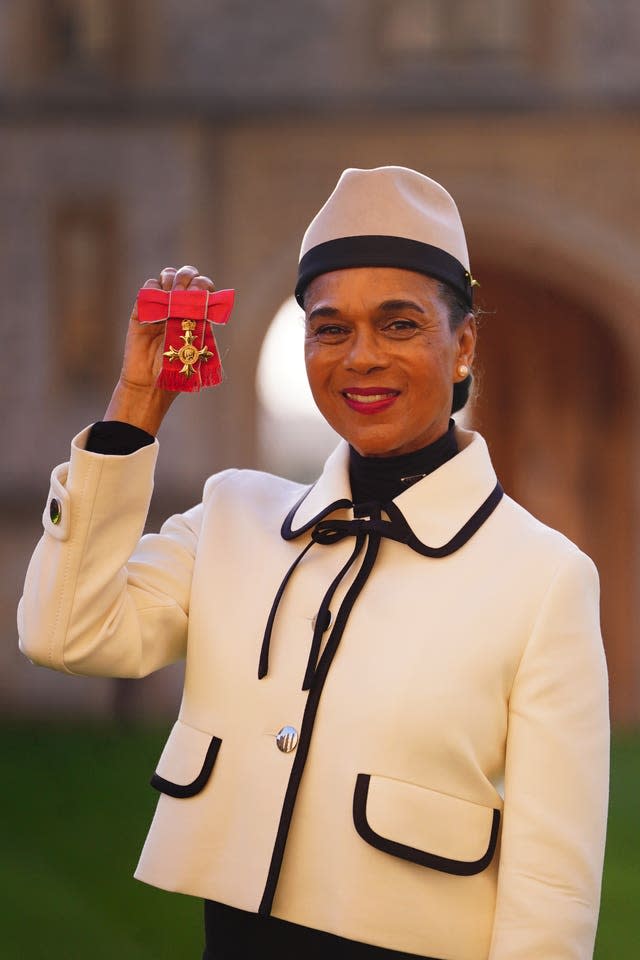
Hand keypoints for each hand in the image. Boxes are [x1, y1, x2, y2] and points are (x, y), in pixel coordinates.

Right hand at [104, 265, 215, 434]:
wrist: (151, 381)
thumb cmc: (176, 369)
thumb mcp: (195, 346)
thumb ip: (200, 322)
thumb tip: (202, 296)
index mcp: (197, 312)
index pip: (203, 286)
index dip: (204, 284)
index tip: (203, 293)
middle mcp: (180, 304)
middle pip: (187, 275)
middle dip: (188, 277)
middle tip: (185, 293)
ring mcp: (161, 304)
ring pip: (168, 275)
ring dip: (172, 281)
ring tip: (172, 298)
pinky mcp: (143, 307)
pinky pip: (150, 286)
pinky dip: (155, 289)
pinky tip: (159, 305)